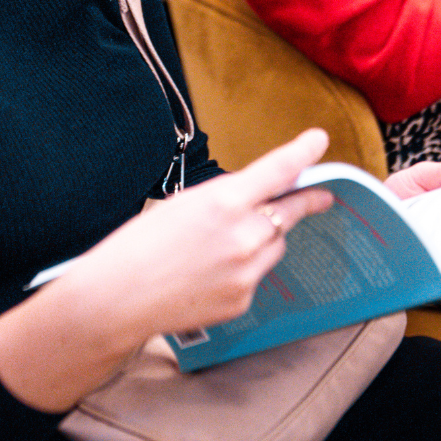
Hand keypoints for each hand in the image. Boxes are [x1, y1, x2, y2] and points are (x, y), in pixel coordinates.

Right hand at [88, 128, 333, 340]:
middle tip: (322, 196)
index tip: (319, 141)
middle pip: (289, 211)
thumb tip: (254, 199)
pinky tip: (209, 273)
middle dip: (307, 200)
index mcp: (223, 202)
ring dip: (264, 237)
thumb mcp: (182, 204)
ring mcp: (246, 272)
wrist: (119, 297)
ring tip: (223, 245)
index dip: (303, 152)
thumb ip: (225, 199)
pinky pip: (257, 276)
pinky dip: (243, 270)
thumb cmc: (140, 245)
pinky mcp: (242, 300)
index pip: (277, 170)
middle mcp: (243, 236)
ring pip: (275, 245)